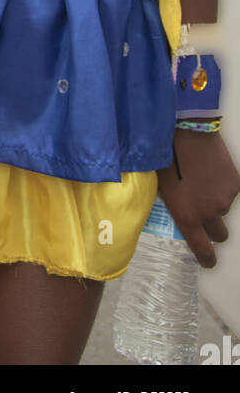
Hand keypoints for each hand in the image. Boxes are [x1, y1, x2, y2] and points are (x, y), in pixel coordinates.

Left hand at [156, 129, 239, 266]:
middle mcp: (209, 213)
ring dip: (215, 200)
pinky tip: (211, 168)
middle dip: (213, 228)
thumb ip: (171, 204)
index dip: (207, 258)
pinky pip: (230, 189)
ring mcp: (225, 199)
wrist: (188, 131)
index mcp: (188, 217)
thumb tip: (174, 209)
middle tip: (203, 211)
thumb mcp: (160, 185)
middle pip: (219, 234)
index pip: (202, 250)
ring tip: (201, 178)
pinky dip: (223, 184)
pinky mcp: (236, 183)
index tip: (208, 261)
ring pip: (223, 207)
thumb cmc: (165, 156)